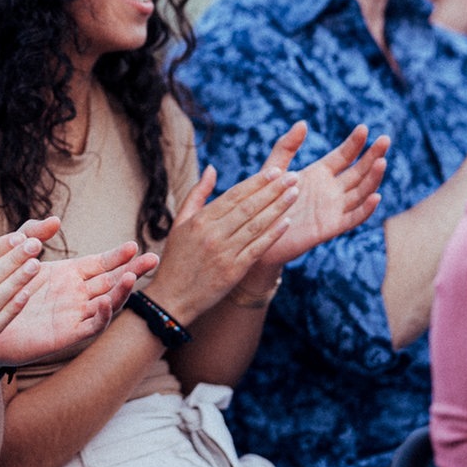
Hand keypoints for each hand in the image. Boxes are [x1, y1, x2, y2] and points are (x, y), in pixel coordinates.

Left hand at [0, 218, 159, 369]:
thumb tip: (55, 220)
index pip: (102, 263)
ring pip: (108, 303)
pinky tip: (106, 300)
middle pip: (113, 281)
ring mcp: (74, 315)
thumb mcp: (16, 254)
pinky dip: (103, 314)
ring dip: (122, 291)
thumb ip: (33, 233)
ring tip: (131, 276)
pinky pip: (91, 325)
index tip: (134, 246)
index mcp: (69, 274)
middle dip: (134, 270)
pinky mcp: (66, 334)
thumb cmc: (0, 288)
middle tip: (154, 259)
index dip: (118, 255)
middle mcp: (76, 294)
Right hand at [144, 164, 296, 321]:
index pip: (234, 195)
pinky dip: (273, 234)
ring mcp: (224, 253)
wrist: (172, 298)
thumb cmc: (176, 258)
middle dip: (273, 190)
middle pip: (248, 207)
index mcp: (200, 220)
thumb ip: (197, 194)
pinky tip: (287, 222)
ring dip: (278, 208)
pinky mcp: (234, 271)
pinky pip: (257, 249)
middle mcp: (213, 234)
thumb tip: (212, 168)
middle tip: (293, 176)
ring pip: (256, 225)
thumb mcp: (180, 222)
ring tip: (294, 193)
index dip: (256, 182)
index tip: (275, 171)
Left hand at [254, 121, 387, 267]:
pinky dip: (366, 209)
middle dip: (373, 156)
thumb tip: (302, 123)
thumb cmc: (263, 200)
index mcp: (319, 173)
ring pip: (361, 192)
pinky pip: (353, 218)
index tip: (364, 128)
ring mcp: (333, 208)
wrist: (256, 233)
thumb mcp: (273, 169)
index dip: (355, 143)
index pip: (344, 156)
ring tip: (382, 162)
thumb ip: (286, 147)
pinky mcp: (330, 227)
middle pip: (359, 171)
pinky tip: (375, 196)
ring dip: (373, 178)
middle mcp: (331, 190)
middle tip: (385, 139)